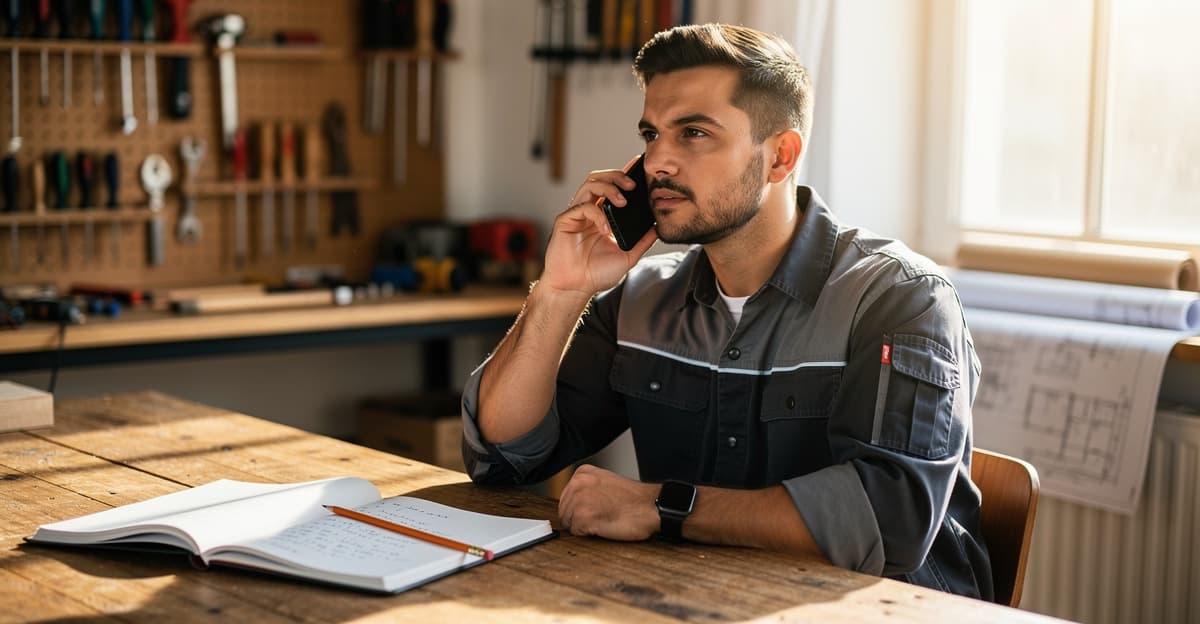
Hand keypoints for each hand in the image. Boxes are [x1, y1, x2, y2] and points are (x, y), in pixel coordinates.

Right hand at [540, 165, 657, 297]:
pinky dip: (597, 214)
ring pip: (589, 184)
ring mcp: (576, 215)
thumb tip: (658, 227)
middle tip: (632, 185)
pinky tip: (606, 229)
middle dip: (617, 176)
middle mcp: (588, 211)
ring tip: (622, 201)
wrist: (575, 289)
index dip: (624, 174)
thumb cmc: (595, 274)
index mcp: (601, 216)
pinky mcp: (565, 221)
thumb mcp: (628, 256)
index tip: (638, 167)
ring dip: (609, 188)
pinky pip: (582, 207)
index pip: (612, 187)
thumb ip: (643, 241)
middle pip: (599, 178)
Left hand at [557, 464, 659, 540]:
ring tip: (604, 518)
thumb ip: (587, 488)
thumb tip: (573, 503)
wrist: (651, 506)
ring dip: (584, 526)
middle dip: (579, 518)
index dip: (579, 508)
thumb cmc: (634, 499)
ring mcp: (579, 500)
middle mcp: (578, 483)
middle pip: (564, 511)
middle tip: (601, 515)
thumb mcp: (606, 481)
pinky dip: (589, 534)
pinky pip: (576, 533)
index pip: (566, 497)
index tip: (595, 508)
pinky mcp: (583, 517)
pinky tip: (604, 525)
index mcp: (582, 473)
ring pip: (568, 523)